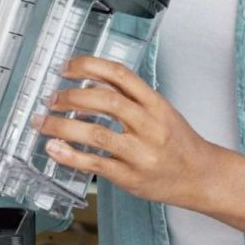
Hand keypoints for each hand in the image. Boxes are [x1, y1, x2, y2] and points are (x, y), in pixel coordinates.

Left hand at [39, 56, 217, 207]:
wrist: (201, 177)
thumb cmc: (178, 144)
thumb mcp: (160, 112)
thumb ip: (129, 99)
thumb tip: (88, 87)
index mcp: (156, 104)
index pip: (120, 75)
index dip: (89, 67)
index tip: (66, 67)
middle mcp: (149, 125)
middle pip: (106, 101)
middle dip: (71, 97)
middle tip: (51, 99)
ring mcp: (140, 152)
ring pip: (96, 133)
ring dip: (62, 126)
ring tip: (43, 122)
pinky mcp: (129, 176)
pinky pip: (94, 163)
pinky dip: (69, 155)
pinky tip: (53, 148)